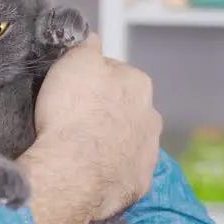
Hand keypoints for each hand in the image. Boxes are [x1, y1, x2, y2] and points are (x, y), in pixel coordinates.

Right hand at [30, 32, 160, 220]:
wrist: (73, 173)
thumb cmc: (72, 113)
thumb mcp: (75, 62)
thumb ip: (88, 45)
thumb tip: (93, 39)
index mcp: (139, 84)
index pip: (115, 72)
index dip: (91, 79)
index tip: (73, 90)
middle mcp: (151, 117)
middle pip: (126, 107)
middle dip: (106, 111)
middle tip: (75, 119)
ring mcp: (148, 154)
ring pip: (128, 140)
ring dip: (111, 141)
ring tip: (81, 148)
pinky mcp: (139, 183)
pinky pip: (124, 170)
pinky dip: (110, 169)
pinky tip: (89, 170)